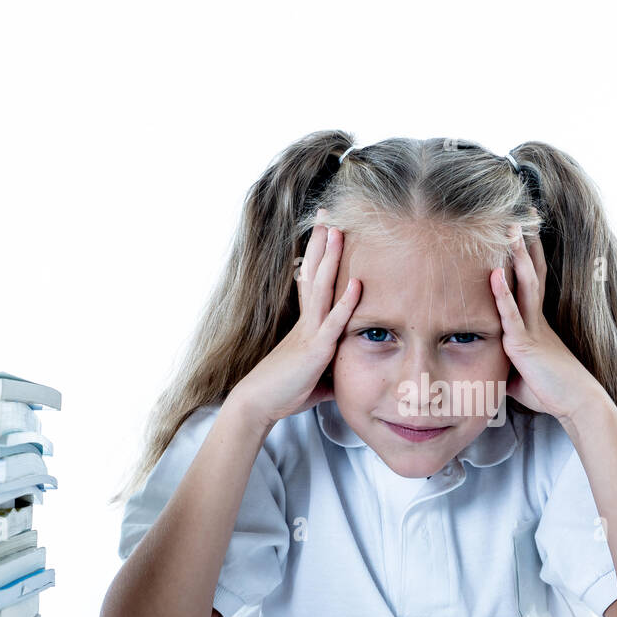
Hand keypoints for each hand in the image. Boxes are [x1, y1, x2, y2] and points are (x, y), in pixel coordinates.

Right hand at [231, 209, 360, 427]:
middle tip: (328, 212)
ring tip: (338, 230)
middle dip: (322, 242)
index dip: (318, 255)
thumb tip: (349, 374)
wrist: (259, 404)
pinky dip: (346, 302)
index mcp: (306, 324)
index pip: (312, 281)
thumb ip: (334, 370)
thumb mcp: (318, 378)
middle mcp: (306, 321)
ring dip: (330, 258)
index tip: (324, 229)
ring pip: (321, 288)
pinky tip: (356, 283)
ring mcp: (309, 332)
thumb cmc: (286, 391)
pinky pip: (333, 322)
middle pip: (314, 273)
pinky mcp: (314, 349)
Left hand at [490, 223, 606, 422]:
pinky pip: (512, 316)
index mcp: (535, 321)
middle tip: (522, 212)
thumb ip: (505, 358)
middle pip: (531, 271)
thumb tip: (488, 359)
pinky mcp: (526, 344)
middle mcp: (536, 318)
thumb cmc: (551, 390)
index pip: (531, 280)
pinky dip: (502, 294)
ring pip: (524, 284)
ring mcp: (532, 328)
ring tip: (508, 227)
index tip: (524, 229)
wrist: (576, 404)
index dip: (528, 253)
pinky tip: (495, 274)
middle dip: (525, 242)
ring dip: (516, 255)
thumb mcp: (521, 372)